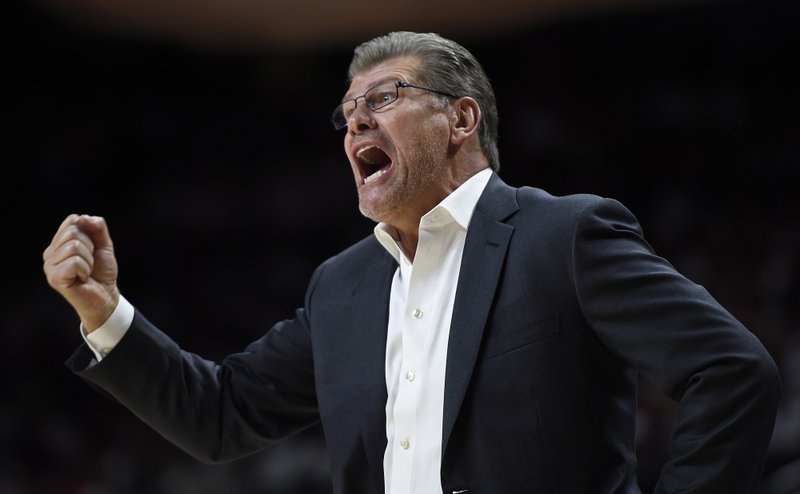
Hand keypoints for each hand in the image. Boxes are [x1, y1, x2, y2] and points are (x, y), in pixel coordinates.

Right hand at [43, 214, 119, 331]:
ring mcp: (50, 266)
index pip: (72, 220)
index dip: (90, 233)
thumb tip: (83, 217)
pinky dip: (85, 269)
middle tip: (89, 263)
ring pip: (74, 246)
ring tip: (86, 272)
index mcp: (59, 243)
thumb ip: (97, 228)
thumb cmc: (102, 271)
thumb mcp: (104, 245)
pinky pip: (74, 262)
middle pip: (73, 232)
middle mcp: (50, 253)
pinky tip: (83, 279)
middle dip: (90, 247)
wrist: (106, 295)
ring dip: (88, 260)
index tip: (92, 249)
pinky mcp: (54, 278)